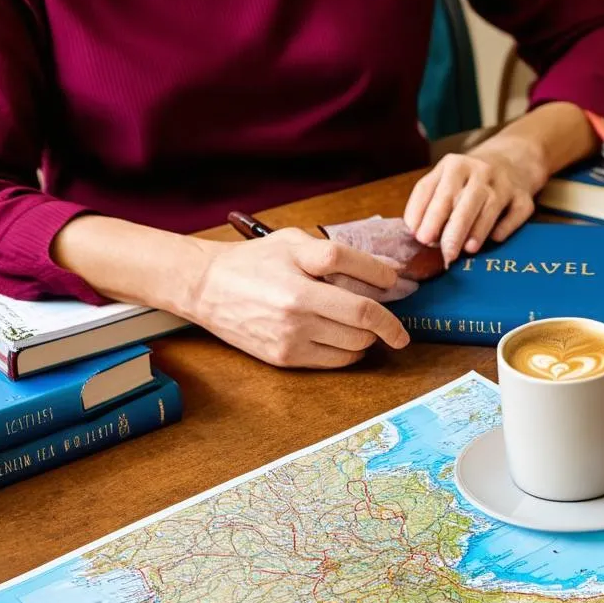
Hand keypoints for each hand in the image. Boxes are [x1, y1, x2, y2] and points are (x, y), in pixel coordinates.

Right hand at [190, 228, 409, 367]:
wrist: (206, 289)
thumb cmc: (254, 262)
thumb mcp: (292, 242)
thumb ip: (336, 253)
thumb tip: (386, 272)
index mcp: (298, 267)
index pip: (354, 267)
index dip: (383, 275)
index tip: (396, 282)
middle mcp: (296, 304)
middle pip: (364, 314)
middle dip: (390, 321)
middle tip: (398, 325)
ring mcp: (291, 335)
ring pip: (356, 343)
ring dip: (371, 337)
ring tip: (364, 328)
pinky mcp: (286, 357)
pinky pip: (337, 361)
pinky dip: (352, 352)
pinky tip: (346, 339)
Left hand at [403, 146, 543, 266]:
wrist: (514, 159)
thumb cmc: (471, 179)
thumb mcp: (447, 180)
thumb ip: (430, 203)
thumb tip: (417, 234)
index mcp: (452, 166)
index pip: (434, 188)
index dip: (424, 213)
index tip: (418, 236)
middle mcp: (478, 171)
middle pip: (462, 199)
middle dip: (450, 227)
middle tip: (440, 250)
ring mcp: (503, 183)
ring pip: (489, 206)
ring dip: (478, 228)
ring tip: (467, 249)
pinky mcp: (523, 197)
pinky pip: (515, 213)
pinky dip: (505, 226)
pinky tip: (495, 239)